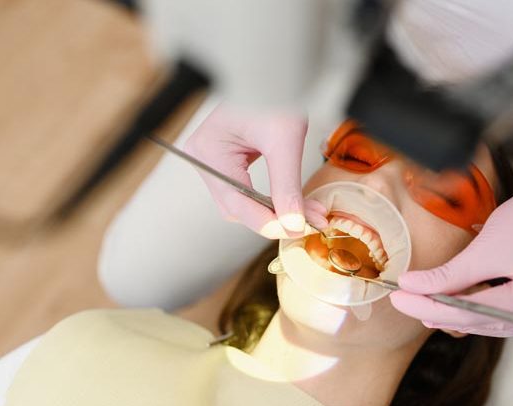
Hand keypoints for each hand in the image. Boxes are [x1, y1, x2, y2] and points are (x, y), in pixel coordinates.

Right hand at [184, 103, 327, 238]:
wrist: (275, 69)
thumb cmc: (274, 91)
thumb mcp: (285, 141)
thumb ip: (287, 186)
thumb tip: (294, 224)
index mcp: (208, 151)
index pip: (236, 202)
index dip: (267, 221)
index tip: (295, 230)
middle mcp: (203, 158)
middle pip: (237, 207)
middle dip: (275, 217)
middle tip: (309, 221)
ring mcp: (213, 159)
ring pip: (243, 202)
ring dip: (276, 210)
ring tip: (309, 212)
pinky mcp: (228, 158)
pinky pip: (247, 189)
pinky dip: (272, 198)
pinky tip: (296, 202)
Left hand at [390, 145, 512, 336]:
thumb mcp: (486, 247)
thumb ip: (448, 275)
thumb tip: (411, 288)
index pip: (474, 311)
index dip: (431, 305)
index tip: (399, 298)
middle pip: (484, 321)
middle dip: (441, 311)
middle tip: (404, 301)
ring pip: (492, 322)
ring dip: (459, 313)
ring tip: (421, 305)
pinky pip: (505, 315)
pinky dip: (478, 308)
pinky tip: (451, 302)